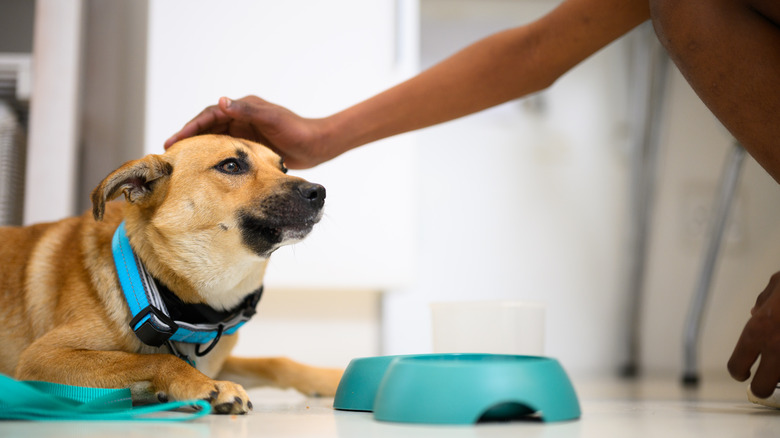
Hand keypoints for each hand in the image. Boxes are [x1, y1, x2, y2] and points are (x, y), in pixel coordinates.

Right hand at [164, 96, 334, 168]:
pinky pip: (227, 153)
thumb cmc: (297, 130)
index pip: (210, 115)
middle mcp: (242, 118)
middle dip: (189, 138)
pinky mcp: (251, 147)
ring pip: (216, 141)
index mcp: (244, 108)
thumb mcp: (272, 118)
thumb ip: (248, 110)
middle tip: (170, 154)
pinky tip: (205, 171)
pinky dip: (214, 159)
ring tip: (181, 163)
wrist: (316, 145)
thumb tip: (222, 101)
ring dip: (199, 149)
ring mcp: (245, 133)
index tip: (175, 140)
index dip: (191, 127)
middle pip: (208, 128)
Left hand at [727, 271, 779, 397]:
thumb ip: (764, 300)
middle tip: (766, 381)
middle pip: (763, 387)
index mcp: (759, 329)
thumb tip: (756, 312)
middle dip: (764, 386)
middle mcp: (776, 348)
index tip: (744, 373)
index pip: (737, 363)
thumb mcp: (779, 283)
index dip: (738, 370)